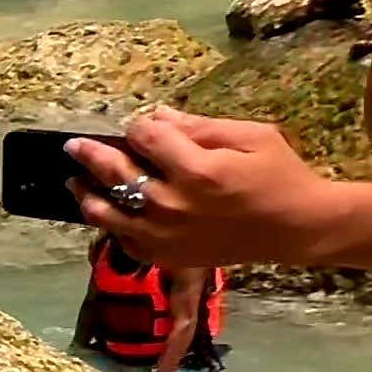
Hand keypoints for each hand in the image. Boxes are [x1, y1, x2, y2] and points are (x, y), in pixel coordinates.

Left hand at [74, 108, 356, 267]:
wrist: (298, 228)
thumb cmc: (280, 175)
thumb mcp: (252, 136)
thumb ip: (200, 126)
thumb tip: (157, 115)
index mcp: (195, 169)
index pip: (144, 136)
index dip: (140, 126)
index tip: (143, 126)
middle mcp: (171, 203)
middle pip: (114, 172)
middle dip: (90, 154)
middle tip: (73, 146)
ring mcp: (163, 234)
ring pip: (106, 212)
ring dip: (86, 194)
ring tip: (75, 182)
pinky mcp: (166, 256)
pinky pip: (123, 240)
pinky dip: (111, 225)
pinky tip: (107, 212)